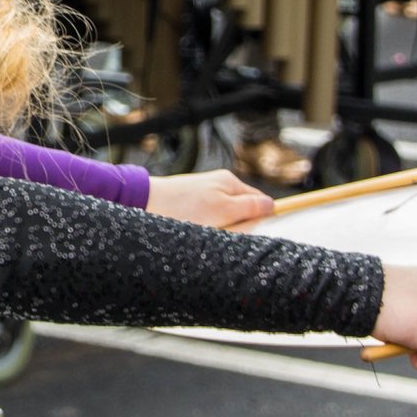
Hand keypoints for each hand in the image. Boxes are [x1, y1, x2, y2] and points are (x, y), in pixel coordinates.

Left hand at [146, 169, 274, 228]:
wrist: (143, 205)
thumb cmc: (183, 207)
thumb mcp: (224, 209)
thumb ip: (250, 207)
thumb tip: (272, 205)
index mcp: (229, 183)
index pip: (259, 200)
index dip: (262, 217)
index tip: (256, 230)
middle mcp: (217, 188)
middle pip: (243, 213)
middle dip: (239, 228)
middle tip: (224, 232)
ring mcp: (204, 199)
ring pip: (225, 223)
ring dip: (221, 233)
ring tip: (205, 233)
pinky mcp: (191, 210)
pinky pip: (209, 226)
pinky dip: (206, 233)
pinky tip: (193, 234)